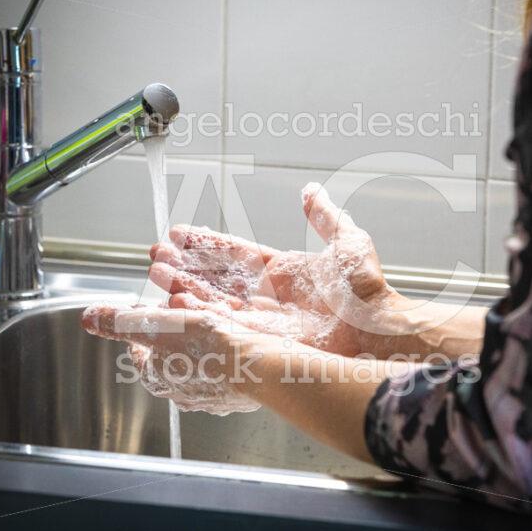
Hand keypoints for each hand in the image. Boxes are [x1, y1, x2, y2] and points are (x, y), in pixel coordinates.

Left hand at [80, 303, 266, 414]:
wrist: (256, 366)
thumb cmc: (207, 348)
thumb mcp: (155, 324)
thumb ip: (120, 321)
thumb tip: (89, 317)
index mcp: (156, 377)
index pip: (139, 352)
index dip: (143, 329)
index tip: (149, 315)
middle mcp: (181, 392)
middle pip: (168, 359)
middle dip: (172, 337)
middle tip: (182, 315)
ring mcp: (210, 396)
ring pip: (198, 365)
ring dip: (199, 345)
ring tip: (210, 322)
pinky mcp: (236, 394)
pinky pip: (225, 371)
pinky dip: (225, 355)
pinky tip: (234, 340)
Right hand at [148, 183, 407, 358]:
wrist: (375, 331)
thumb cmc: (367, 292)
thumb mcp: (347, 243)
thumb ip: (324, 217)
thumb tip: (311, 191)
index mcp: (283, 271)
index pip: (235, 253)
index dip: (207, 243)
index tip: (179, 233)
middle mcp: (268, 295)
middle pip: (217, 277)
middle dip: (185, 266)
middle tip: (156, 255)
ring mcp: (263, 319)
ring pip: (214, 299)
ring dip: (183, 286)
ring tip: (156, 273)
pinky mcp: (261, 339)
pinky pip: (222, 324)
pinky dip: (198, 313)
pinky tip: (175, 303)